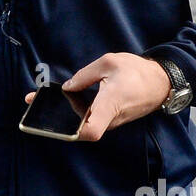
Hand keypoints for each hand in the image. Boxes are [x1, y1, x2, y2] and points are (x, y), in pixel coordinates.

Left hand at [24, 53, 171, 141]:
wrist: (162, 82)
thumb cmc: (138, 71)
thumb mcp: (109, 63)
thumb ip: (84, 75)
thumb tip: (68, 87)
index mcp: (109, 104)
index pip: (91, 131)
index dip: (73, 132)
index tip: (56, 122)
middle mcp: (110, 118)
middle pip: (80, 128)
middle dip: (55, 117)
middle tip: (33, 102)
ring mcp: (111, 121)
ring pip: (84, 123)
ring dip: (65, 113)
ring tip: (41, 100)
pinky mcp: (112, 119)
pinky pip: (92, 118)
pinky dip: (77, 110)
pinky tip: (66, 98)